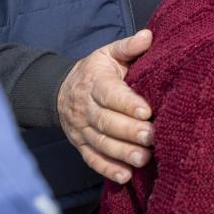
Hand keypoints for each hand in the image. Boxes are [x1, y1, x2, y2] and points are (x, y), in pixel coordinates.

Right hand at [57, 29, 153, 183]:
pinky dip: (108, 169)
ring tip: (143, 158)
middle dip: (129, 131)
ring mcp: (82, 129)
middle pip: (106, 122)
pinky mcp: (82, 145)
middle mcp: (86, 108)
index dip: (127, 103)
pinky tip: (125, 177)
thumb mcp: (108, 54)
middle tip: (152, 137)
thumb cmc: (97, 70)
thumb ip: (128, 47)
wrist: (62, 90)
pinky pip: (93, 159)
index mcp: (95, 82)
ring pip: (101, 143)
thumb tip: (148, 35)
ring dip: (122, 153)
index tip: (147, 111)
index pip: (110, 94)